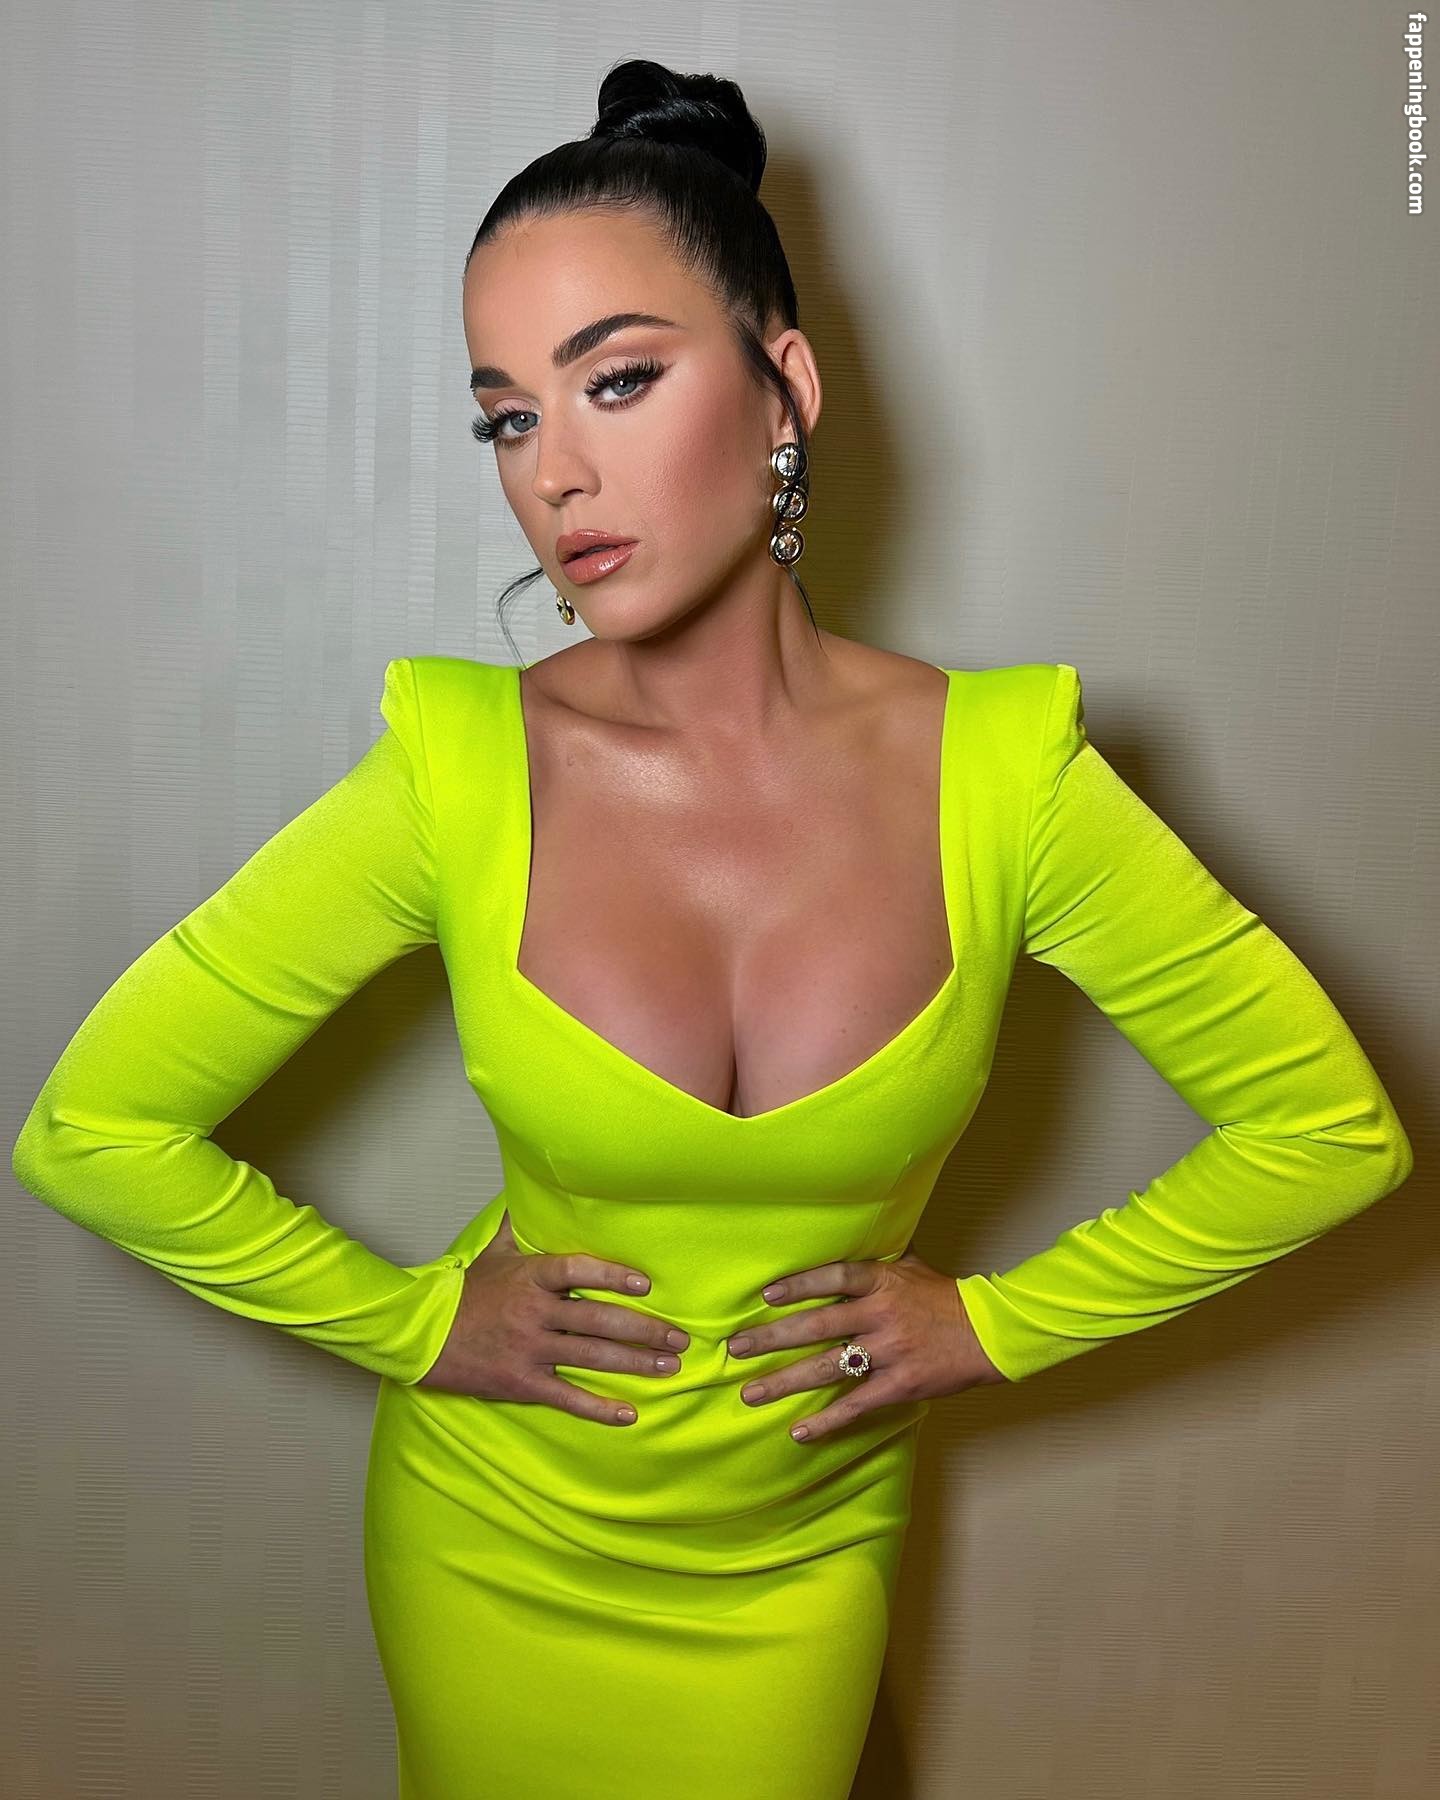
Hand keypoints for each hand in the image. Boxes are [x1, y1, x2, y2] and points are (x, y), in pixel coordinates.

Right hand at [417, 1208, 689, 1425]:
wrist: (422, 1338)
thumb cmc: (464, 1293)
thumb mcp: (492, 1254)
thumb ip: (521, 1227)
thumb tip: (535, 1191)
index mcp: (530, 1278)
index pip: (577, 1270)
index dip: (613, 1275)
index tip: (645, 1285)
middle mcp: (534, 1313)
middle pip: (598, 1320)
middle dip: (644, 1330)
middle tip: (680, 1338)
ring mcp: (529, 1350)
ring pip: (592, 1357)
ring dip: (635, 1363)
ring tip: (669, 1366)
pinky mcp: (523, 1383)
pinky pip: (568, 1397)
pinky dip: (599, 1408)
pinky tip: (628, 1414)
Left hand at [726, 1250, 1008, 1442]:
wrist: (992, 1333)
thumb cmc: (947, 1298)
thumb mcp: (912, 1267)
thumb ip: (878, 1259)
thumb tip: (850, 1233)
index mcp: (884, 1282)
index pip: (834, 1277)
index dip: (799, 1284)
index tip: (765, 1295)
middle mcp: (882, 1315)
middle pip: (817, 1325)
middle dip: (772, 1338)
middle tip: (735, 1349)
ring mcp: (891, 1352)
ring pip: (828, 1367)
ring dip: (785, 1382)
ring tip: (750, 1393)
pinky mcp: (901, 1385)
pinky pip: (857, 1405)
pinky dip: (827, 1421)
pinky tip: (799, 1432)